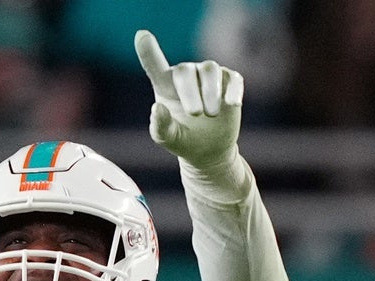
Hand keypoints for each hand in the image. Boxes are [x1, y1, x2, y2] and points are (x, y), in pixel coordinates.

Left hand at [135, 29, 243, 175]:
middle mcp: (185, 74)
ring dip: (210, 92)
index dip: (148, 51)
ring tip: (211, 114)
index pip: (154, 65)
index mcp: (165, 85)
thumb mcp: (168, 138)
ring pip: (210, 69)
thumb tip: (157, 107)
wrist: (209, 150)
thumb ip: (160, 126)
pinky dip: (233, 90)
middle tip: (195, 114)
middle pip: (185, 71)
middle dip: (190, 92)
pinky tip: (232, 104)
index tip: (142, 36)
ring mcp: (208, 75)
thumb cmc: (183, 140)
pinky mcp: (229, 80)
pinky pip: (233, 78)